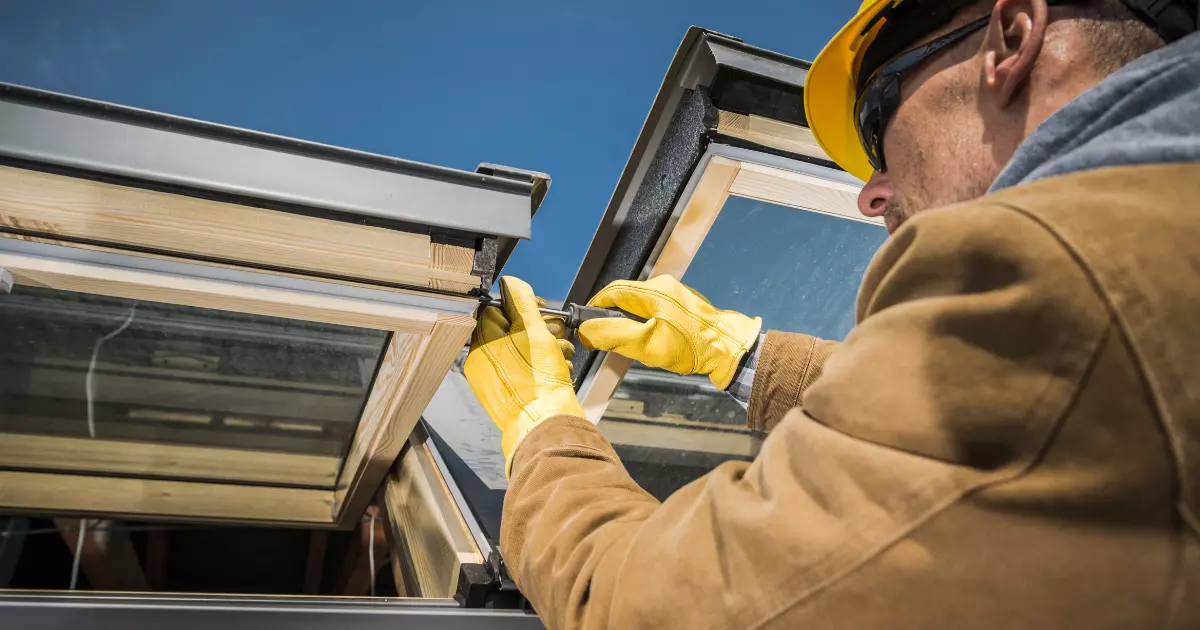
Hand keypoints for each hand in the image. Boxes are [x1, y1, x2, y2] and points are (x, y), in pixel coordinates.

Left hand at [464, 276, 583, 474]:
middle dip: (539, 328)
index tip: (541, 308)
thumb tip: (510, 282)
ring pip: (522, 352)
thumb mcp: (532, 330)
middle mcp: (483, 363)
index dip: (521, 305)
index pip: (494, 310)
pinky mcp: (509, 396)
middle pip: (510, 331)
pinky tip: (558, 371)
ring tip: (562, 355)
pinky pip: (524, 373)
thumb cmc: (539, 380)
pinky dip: (542, 368)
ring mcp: (494, 382)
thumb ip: (521, 302)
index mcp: (482, 345)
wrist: (547, 425)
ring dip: (546, 348)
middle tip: (557, 333)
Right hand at [576, 275, 761, 389]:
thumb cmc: (692, 347)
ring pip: (640, 305)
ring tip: (631, 343)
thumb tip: (586, 330)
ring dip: (630, 322)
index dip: (595, 307)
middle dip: (613, 317)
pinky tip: (652, 340)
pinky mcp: (684, 305)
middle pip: (626, 297)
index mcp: (654, 291)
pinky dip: (646, 323)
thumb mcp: (647, 344)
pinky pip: (655, 309)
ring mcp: (676, 294)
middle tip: (608, 339)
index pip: (612, 291)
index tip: (586, 324)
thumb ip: (614, 335)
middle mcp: (664, 286)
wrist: (730, 350)